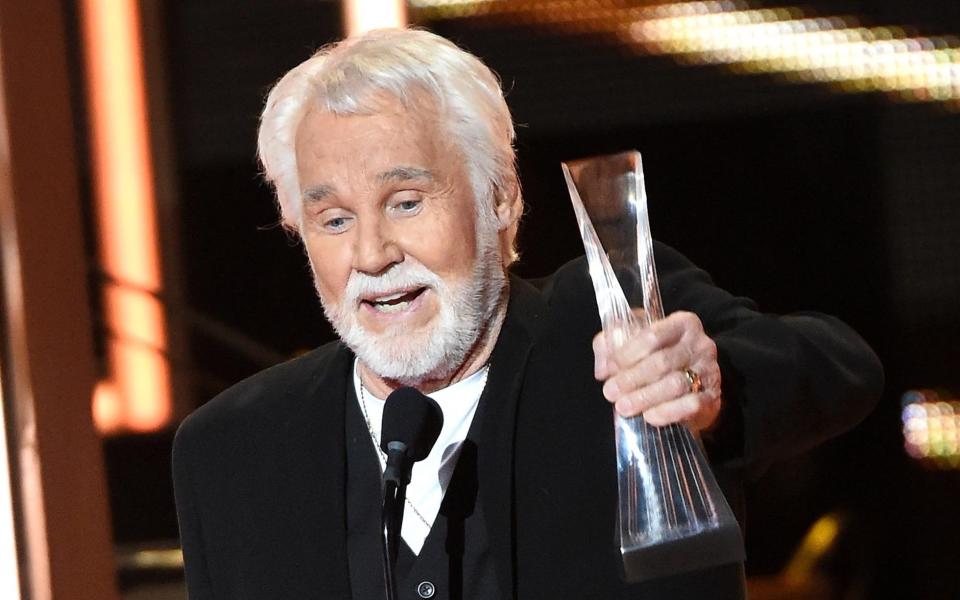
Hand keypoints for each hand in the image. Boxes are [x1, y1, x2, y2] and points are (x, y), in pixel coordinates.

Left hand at [593, 310, 721, 431]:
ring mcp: (709, 371)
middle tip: (610, 392)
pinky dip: (666, 412)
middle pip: (662, 362)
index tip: (609, 368)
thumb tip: (603, 369)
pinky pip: (690, 405)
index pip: (652, 335)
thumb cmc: (659, 357)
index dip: (627, 353)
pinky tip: (648, 417)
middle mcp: (700, 344)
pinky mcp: (712, 397)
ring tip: (623, 407)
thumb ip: (612, 345)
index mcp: (682, 324)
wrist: (695, 384)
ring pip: (675, 384)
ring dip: (645, 397)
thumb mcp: (635, 342)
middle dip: (631, 379)